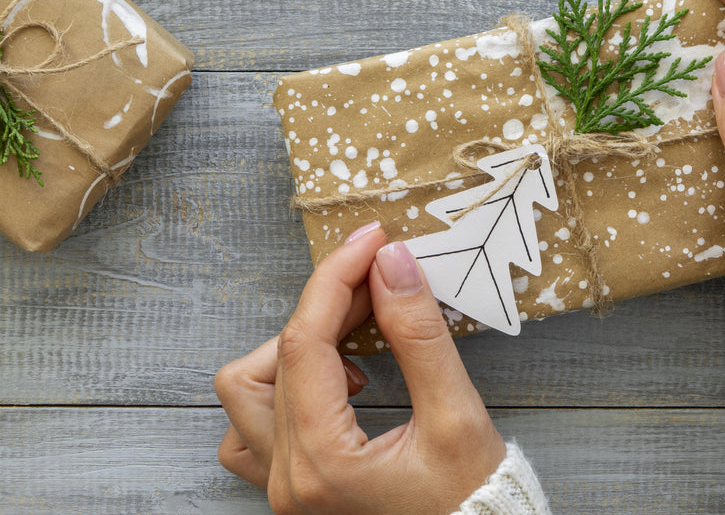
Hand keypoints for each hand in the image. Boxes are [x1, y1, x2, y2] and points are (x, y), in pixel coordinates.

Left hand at [214, 225, 505, 513]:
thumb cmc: (472, 500)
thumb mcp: (458, 415)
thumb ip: (420, 335)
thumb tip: (392, 264)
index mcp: (323, 462)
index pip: (305, 343)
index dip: (336, 278)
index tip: (371, 241)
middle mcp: (288, 478)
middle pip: (270, 360)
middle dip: (321, 308)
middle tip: (376, 282)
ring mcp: (284, 486)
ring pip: (247, 392)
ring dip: (292, 349)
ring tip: (352, 337)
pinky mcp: (294, 486)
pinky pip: (253, 427)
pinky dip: (285, 387)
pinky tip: (337, 379)